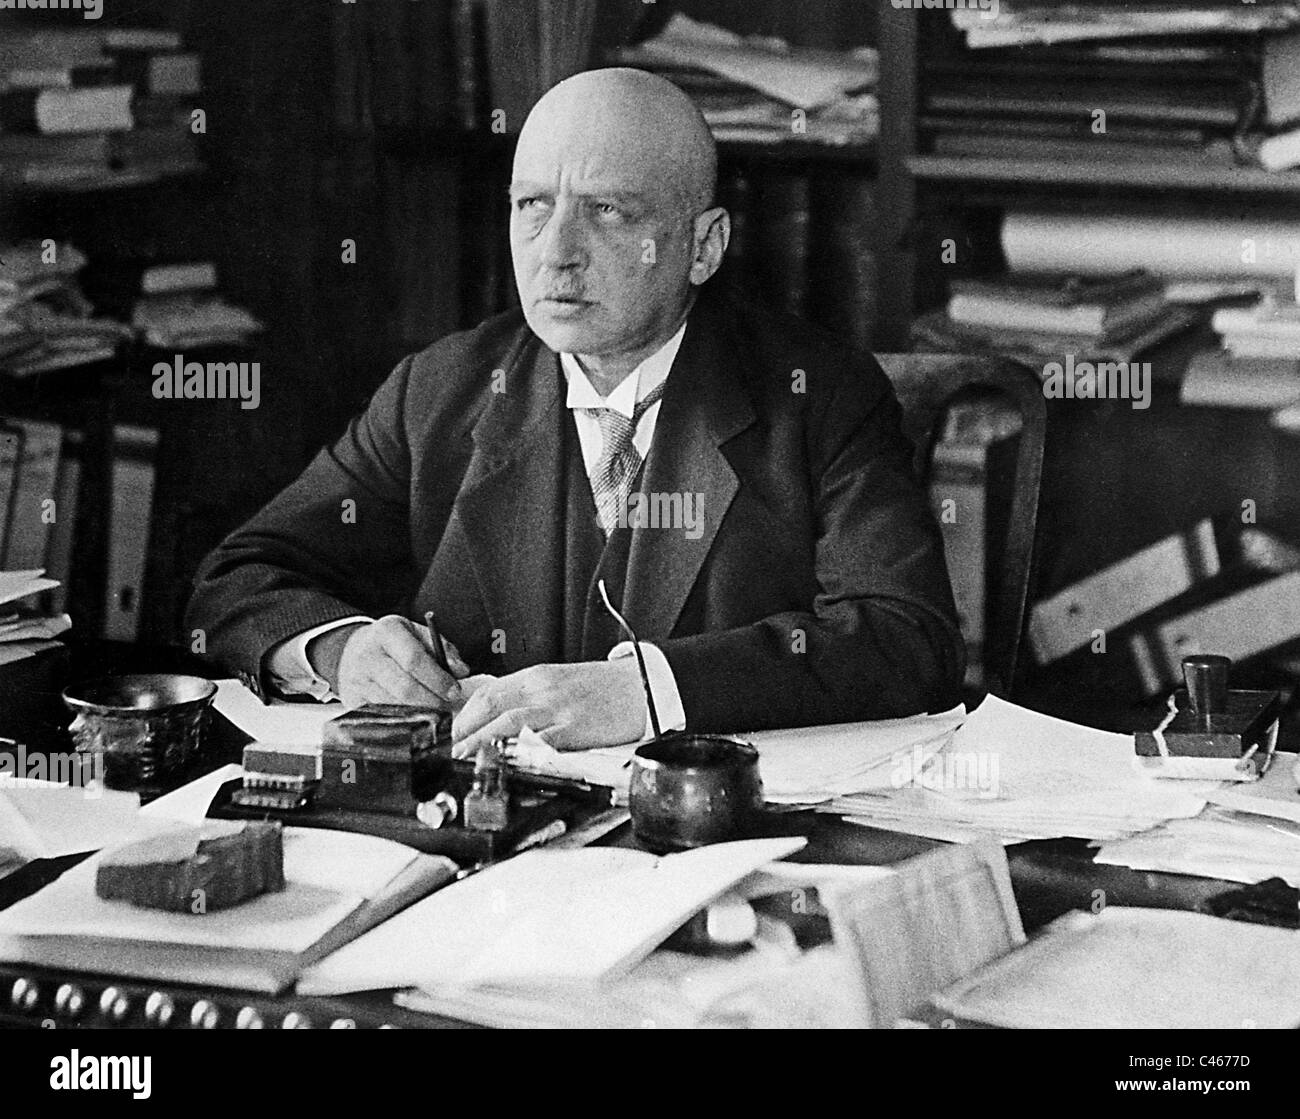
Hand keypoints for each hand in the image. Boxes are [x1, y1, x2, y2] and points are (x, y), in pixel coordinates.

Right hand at [318, 615, 469, 707]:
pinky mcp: (352, 700)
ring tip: (436, 711)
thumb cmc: (393, 642)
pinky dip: (403, 719)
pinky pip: (382, 716)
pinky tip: (415, 716)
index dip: (438, 679)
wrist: (351, 649)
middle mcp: (367, 655)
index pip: (414, 660)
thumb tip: (461, 671)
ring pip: (394, 706)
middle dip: (432, 701)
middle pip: (404, 688)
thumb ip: (443, 649)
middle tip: (449, 706)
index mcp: (386, 632)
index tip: (454, 691)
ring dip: (420, 713)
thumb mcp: (417, 634)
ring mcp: (356, 680)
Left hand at [450, 659, 644, 757]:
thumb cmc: (601, 688)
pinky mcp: (577, 727)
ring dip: (482, 743)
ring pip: (509, 723)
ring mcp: (559, 708)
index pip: (488, 692)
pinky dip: (521, 751)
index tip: (453, 733)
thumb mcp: (558, 682)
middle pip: (492, 706)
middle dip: (465, 731)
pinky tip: (507, 763)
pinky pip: (544, 740)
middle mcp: (543, 689)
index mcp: (536, 677)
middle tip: (451, 751)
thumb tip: (496, 718)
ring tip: (466, 760)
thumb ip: (529, 697)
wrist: (640, 685)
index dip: (464, 714)